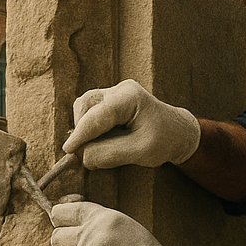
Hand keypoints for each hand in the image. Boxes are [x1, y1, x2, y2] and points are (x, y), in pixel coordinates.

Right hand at [64, 79, 199, 167]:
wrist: (177, 132)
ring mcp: (114, 92)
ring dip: (83, 128)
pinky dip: (89, 126)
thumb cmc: (164, 141)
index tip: (68, 151)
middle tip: (82, 153)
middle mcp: (120, 89)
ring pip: (84, 106)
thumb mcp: (140, 153)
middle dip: (81, 130)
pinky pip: (90, 111)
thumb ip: (109, 154)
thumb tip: (81, 156)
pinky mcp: (110, 99)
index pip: (98, 115)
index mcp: (131, 97)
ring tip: (94, 147)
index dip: (81, 134)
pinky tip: (98, 141)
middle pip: (86, 105)